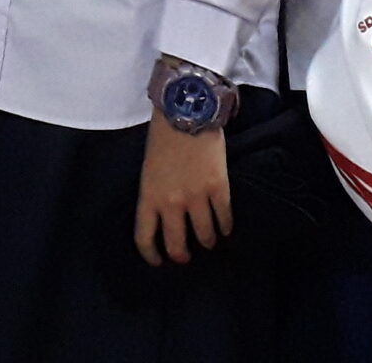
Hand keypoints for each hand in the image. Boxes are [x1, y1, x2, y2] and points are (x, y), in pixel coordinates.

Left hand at [135, 114, 231, 264]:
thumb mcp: (149, 169)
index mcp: (148, 196)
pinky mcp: (218, 188)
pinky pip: (225, 219)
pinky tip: (225, 228)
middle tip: (187, 256)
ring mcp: (196, 197)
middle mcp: (170, 203)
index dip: (152, 256)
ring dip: (208, 242)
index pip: (144, 238)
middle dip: (182, 255)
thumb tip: (166, 216)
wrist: (186, 110)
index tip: (158, 261)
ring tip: (209, 241)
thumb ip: (155, 194)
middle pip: (176, 245)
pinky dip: (226, 227)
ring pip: (204, 236)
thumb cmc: (163, 136)